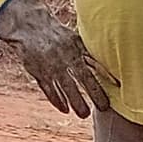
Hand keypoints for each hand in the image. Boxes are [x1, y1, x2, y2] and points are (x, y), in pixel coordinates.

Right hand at [0, 0, 110, 118]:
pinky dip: (56, 100)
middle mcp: (60, 60)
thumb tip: (113, 76)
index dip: (98, 88)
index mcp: (73, 51)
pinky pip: (48, 90)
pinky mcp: (36, 72)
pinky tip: (65, 109)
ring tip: (83, 114)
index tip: (108, 101)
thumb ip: (91, 58)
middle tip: (101, 109)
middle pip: (77, 83)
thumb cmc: (60, 36)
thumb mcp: (76, 42)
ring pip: (62, 89)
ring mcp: (48, 67)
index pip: (89, 73)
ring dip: (74, 103)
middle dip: (89, 98)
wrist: (29, 26)